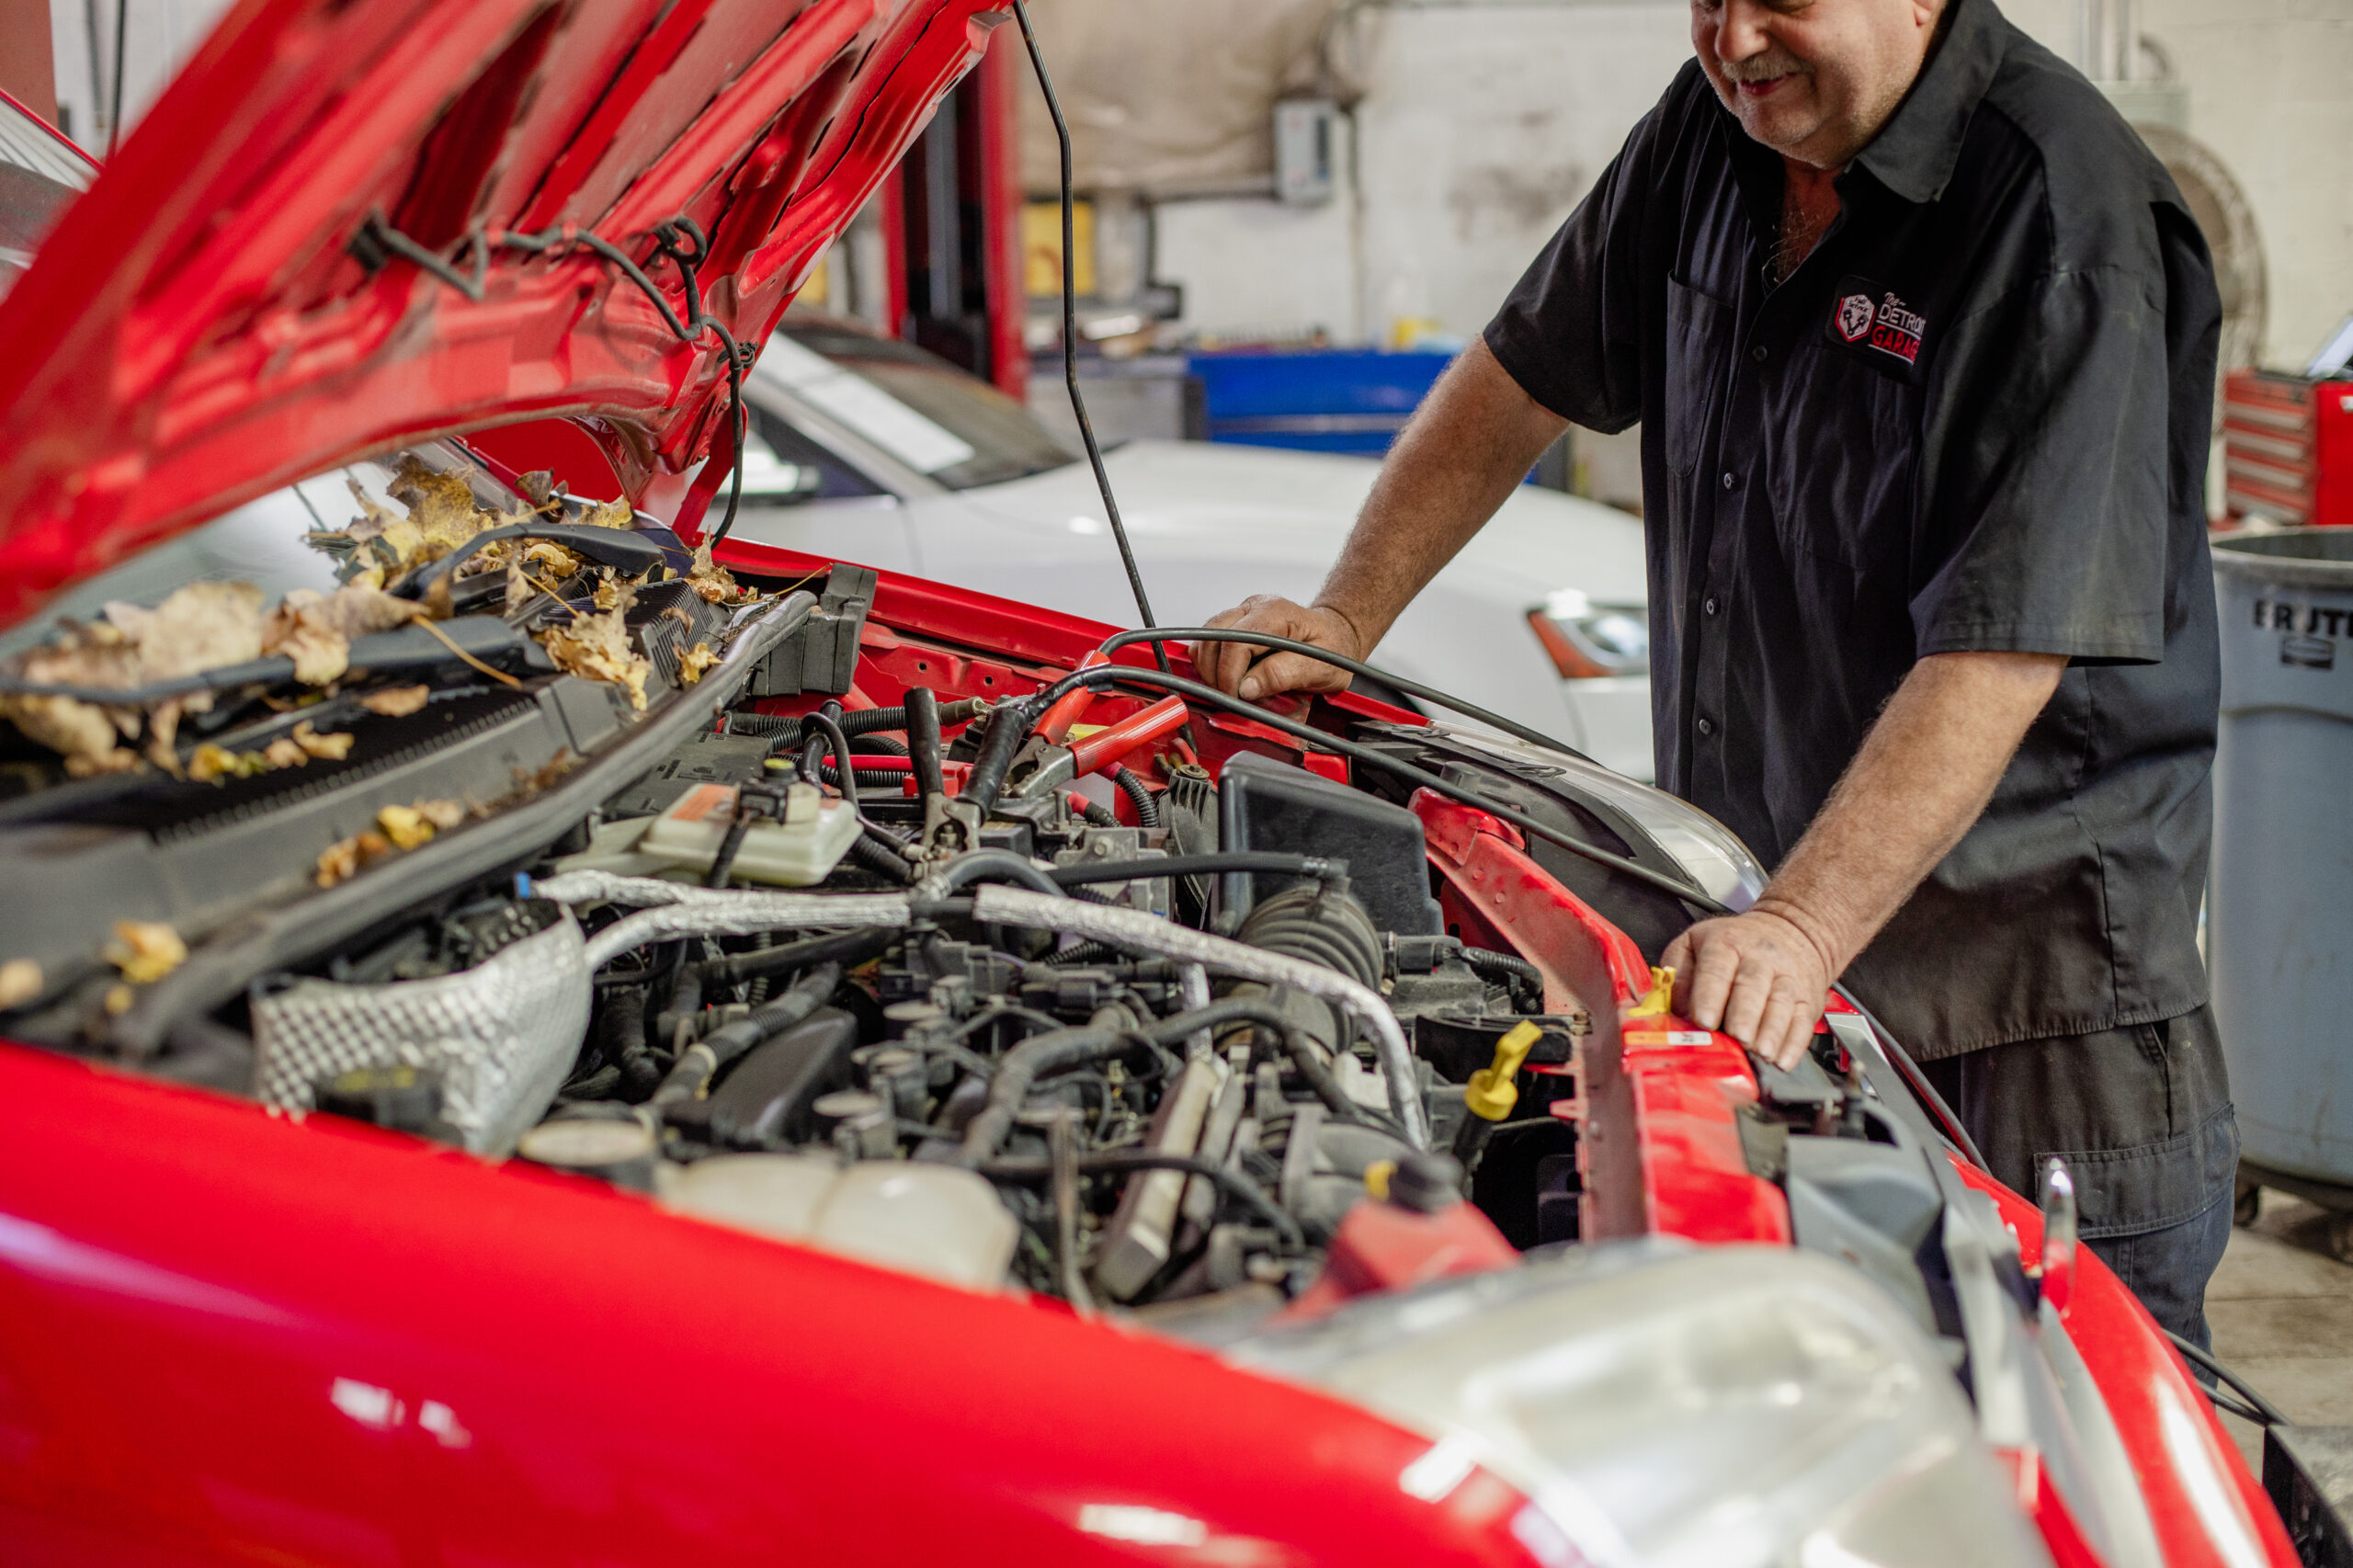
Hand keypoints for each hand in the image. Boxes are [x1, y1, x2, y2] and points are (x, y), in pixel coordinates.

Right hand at [1194, 596, 1367, 701]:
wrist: (1337, 635)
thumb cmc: (1332, 650)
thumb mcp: (1319, 668)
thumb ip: (1283, 675)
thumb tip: (1246, 688)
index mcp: (1276, 613)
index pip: (1235, 642)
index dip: (1228, 674)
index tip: (1235, 697)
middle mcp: (1254, 607)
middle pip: (1213, 637)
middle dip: (1214, 673)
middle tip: (1230, 698)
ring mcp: (1242, 612)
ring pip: (1205, 638)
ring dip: (1208, 667)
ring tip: (1227, 689)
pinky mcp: (1235, 623)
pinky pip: (1209, 641)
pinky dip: (1210, 662)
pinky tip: (1225, 677)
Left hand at [1661, 906, 1834, 1069]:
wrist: (1789, 930)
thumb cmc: (1733, 945)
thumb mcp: (1694, 945)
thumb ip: (1679, 976)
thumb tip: (1676, 1013)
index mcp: (1725, 943)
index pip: (1716, 969)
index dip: (1710, 996)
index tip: (1704, 1021)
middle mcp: (1759, 958)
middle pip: (1751, 986)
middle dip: (1744, 1015)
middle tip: (1737, 1038)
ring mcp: (1786, 977)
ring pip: (1781, 1003)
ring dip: (1772, 1032)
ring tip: (1761, 1053)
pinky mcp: (1807, 998)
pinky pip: (1803, 1021)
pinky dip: (1794, 1043)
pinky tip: (1783, 1060)